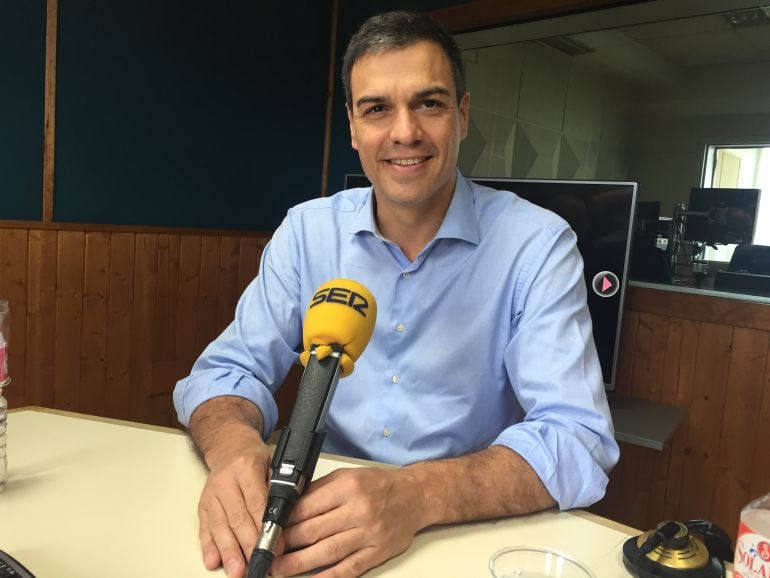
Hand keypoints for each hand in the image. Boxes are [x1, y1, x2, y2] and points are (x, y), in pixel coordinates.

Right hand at [197, 429, 272, 577]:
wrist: (228, 446)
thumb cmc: (254, 457)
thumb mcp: (272, 461)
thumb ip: (278, 485)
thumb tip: (287, 514)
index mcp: (245, 468)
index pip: (256, 502)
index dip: (265, 526)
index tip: (275, 546)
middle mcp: (225, 483)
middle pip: (237, 518)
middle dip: (247, 544)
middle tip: (256, 564)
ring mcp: (212, 496)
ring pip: (220, 526)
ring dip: (228, 551)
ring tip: (236, 570)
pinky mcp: (203, 506)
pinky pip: (205, 528)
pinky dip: (209, 547)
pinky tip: (213, 562)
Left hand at [271, 467, 425, 577]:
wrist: (415, 497)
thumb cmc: (379, 485)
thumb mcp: (347, 476)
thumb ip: (319, 490)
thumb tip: (290, 506)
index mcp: (347, 487)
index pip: (307, 506)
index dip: (284, 521)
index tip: (268, 529)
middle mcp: (357, 510)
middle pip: (313, 530)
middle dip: (286, 544)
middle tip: (267, 553)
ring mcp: (367, 533)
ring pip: (328, 551)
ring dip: (299, 563)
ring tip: (279, 570)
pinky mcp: (376, 552)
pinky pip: (349, 568)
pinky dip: (329, 577)